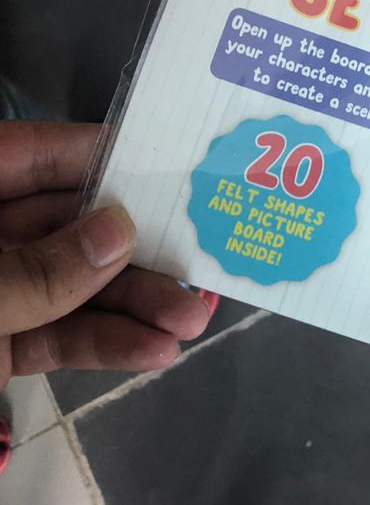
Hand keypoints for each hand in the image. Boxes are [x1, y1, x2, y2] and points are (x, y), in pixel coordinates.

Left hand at [0, 121, 209, 389]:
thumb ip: (34, 272)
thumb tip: (119, 232)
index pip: (33, 154)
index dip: (103, 154)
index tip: (173, 163)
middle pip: (67, 224)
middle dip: (136, 247)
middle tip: (202, 258)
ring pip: (71, 286)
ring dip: (134, 304)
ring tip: (193, 320)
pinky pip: (56, 336)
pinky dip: (103, 344)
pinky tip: (154, 350)